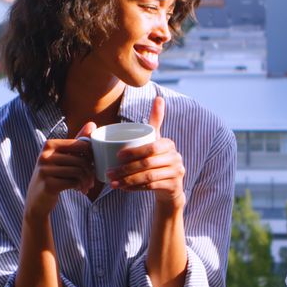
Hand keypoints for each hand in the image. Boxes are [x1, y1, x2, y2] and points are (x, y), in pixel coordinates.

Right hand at [25, 121, 95, 216]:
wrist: (37, 200)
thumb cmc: (53, 175)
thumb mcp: (63, 157)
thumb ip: (77, 141)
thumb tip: (92, 124)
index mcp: (49, 144)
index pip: (80, 145)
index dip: (91, 156)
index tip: (92, 165)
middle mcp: (45, 155)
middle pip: (80, 160)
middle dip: (90, 172)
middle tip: (91, 180)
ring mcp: (45, 170)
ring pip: (78, 172)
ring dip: (86, 181)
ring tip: (86, 186)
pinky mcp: (48, 184)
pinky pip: (73, 182)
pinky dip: (80, 186)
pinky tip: (79, 189)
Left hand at [107, 96, 185, 210]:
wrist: (170, 186)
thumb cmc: (158, 159)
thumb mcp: (157, 140)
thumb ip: (156, 120)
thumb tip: (159, 97)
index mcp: (169, 144)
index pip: (151, 147)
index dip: (134, 152)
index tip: (117, 156)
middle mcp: (176, 158)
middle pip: (148, 163)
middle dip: (126, 169)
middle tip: (110, 172)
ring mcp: (176, 173)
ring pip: (148, 177)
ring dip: (128, 180)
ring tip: (112, 182)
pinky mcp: (174, 187)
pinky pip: (151, 187)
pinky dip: (135, 188)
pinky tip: (123, 189)